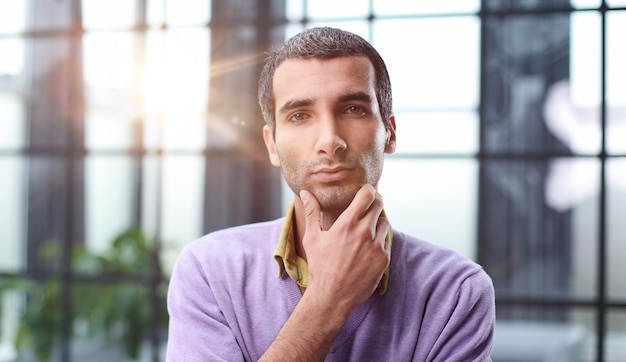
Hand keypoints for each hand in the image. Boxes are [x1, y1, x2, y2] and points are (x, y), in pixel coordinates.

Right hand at [299, 184, 390, 314]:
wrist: (332, 296)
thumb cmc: (320, 266)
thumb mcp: (312, 238)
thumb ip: (312, 212)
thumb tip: (305, 193)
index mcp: (347, 224)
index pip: (367, 195)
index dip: (368, 190)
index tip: (365, 191)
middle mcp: (365, 232)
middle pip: (379, 205)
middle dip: (374, 203)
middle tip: (369, 206)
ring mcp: (376, 246)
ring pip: (384, 223)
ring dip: (377, 223)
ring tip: (366, 230)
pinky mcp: (384, 259)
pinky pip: (386, 242)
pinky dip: (380, 241)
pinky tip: (368, 248)